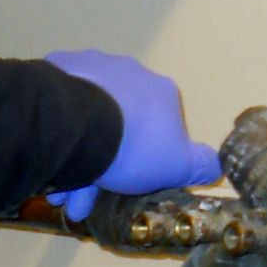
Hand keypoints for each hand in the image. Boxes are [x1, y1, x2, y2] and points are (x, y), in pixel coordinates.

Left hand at [44, 49, 220, 219]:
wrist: (81, 125)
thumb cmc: (136, 146)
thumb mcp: (179, 165)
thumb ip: (201, 164)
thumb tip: (216, 165)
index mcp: (161, 92)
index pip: (159, 128)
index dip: (145, 161)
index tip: (127, 187)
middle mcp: (129, 72)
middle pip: (117, 126)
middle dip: (103, 166)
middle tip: (82, 200)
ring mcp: (91, 67)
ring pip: (86, 120)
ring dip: (76, 157)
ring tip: (59, 191)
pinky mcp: (58, 69)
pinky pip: (61, 109)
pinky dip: (59, 135)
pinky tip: (50, 162)